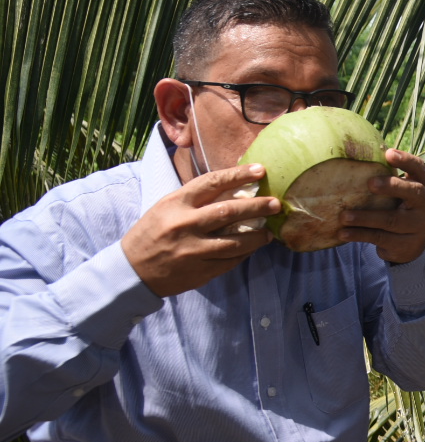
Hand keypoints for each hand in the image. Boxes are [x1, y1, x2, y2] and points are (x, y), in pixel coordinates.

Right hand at [122, 164, 278, 297]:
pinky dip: (245, 253)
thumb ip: (197, 199)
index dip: (238, 175)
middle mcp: (185, 225)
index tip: (260, 170)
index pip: (211, 183)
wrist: (132, 270)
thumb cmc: (153, 232)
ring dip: (258, 235)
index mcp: (176, 204)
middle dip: (258, 206)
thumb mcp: (167, 207)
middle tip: (276, 204)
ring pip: (236, 241)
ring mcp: (193, 250)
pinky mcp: (199, 270)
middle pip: (229, 212)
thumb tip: (235, 187)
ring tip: (269, 231)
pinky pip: (231, 261)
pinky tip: (253, 247)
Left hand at [340, 149, 424, 263]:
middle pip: (412, 192)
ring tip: (344, 216)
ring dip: (365, 217)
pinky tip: (343, 233)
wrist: (411, 247)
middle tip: (370, 183)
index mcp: (423, 187)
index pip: (419, 169)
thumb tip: (355, 154)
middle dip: (391, 186)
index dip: (406, 160)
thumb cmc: (399, 210)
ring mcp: (418, 227)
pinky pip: (380, 238)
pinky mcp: (406, 245)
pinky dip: (360, 235)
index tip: (388, 153)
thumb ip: (389, 179)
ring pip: (391, 220)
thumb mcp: (400, 195)